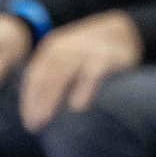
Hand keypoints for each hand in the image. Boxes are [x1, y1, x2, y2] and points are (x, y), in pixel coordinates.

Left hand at [18, 12, 139, 126]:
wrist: (126, 31)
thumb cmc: (93, 53)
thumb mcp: (71, 59)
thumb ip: (57, 79)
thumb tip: (42, 113)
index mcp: (53, 50)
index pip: (36, 75)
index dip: (30, 98)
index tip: (29, 122)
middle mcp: (66, 48)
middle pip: (47, 75)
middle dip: (38, 101)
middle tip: (35, 125)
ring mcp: (85, 50)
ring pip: (64, 73)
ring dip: (52, 97)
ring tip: (46, 119)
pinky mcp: (106, 56)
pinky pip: (92, 72)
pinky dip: (83, 88)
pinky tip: (77, 106)